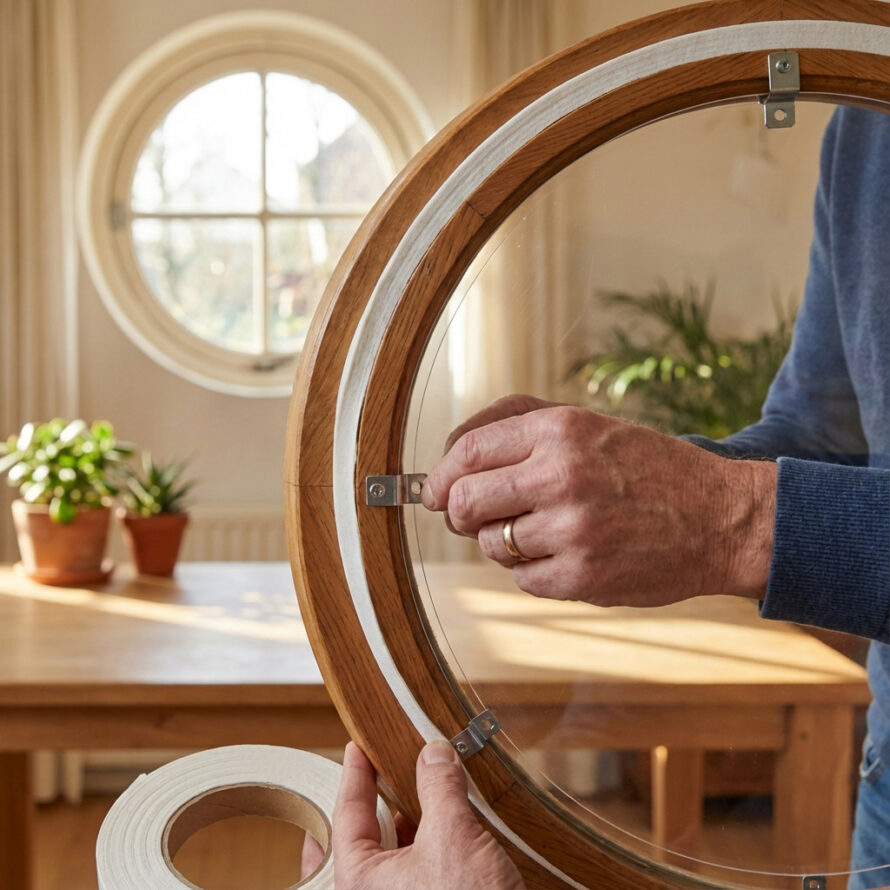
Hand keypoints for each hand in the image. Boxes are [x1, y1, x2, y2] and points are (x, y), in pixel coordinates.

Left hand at [308, 740, 524, 889]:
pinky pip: (409, 872)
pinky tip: (441, 826)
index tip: (358, 747)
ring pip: (385, 857)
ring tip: (419, 790)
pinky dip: (420, 844)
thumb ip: (439, 787)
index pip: (346, 814)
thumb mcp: (453, 835)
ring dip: (401, 823)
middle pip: (355, 841)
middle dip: (367, 806)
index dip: (354, 774)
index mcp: (357, 881)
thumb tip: (434, 753)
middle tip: (375, 773)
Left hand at [421, 394, 775, 605]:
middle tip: (473, 518)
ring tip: (545, 532)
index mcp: (560, 430)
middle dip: (459, 513)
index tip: (433, 493)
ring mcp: (571, 529)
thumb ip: (518, 430)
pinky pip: (521, 580)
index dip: (439, 477)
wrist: (721, 518)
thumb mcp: (589, 427)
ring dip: (504, 543)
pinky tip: (569, 555)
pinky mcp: (581, 577)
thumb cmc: (646, 470)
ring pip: (490, 544)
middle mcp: (561, 475)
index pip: (467, 453)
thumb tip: (447, 459)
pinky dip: (534, 572)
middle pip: (464, 501)